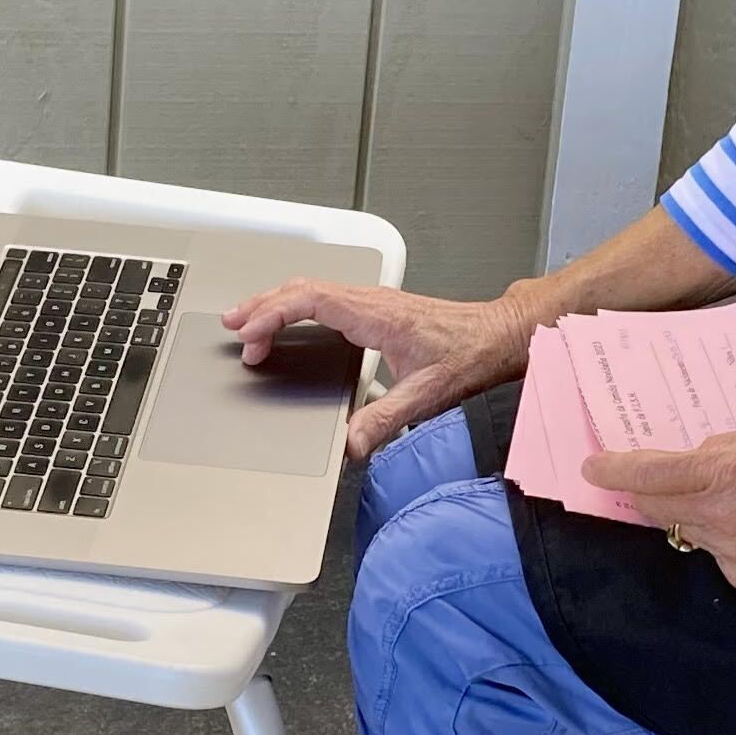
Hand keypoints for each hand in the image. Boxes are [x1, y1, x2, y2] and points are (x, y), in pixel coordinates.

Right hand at [223, 276, 536, 461]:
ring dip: (278, 304)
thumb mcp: (427, 395)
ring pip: (313, 289)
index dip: (273, 314)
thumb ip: (384, 421)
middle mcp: (372, 300)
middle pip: (302, 289)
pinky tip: (291, 323)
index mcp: (376, 314)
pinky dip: (299, 307)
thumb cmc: (473, 354)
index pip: (310, 300)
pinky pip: (327, 298)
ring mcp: (374, 301)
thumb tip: (349, 445)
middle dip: (262, 306)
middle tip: (233, 327)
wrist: (502, 335)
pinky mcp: (379, 308)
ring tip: (249, 323)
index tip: (250, 334)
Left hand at [582, 418, 735, 600]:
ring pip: (685, 529)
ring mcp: (729, 555)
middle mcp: (719, 518)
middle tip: (644, 476)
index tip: (591, 467)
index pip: (649, 474)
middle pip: (654, 506)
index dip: (612, 470)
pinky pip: (716, 550)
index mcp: (727, 474)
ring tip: (726, 496)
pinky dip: (723, 534)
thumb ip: (731, 444)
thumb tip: (700, 458)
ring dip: (689, 511)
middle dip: (643, 490)